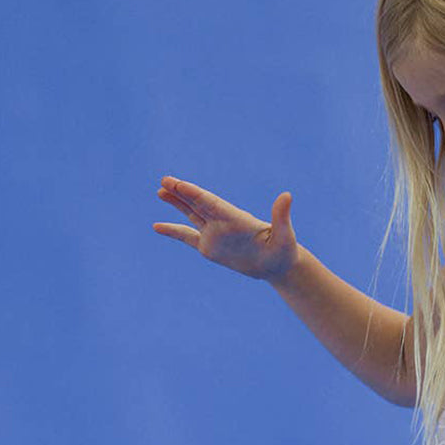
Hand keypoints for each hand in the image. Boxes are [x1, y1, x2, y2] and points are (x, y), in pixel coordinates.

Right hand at [153, 178, 300, 283]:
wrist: (277, 265)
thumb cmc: (283, 249)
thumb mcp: (283, 234)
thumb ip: (280, 216)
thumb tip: (287, 196)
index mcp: (235, 218)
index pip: (210, 203)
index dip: (193, 193)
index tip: (177, 183)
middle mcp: (221, 223)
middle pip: (197, 204)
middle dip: (181, 193)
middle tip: (164, 180)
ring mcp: (214, 234)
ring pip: (191, 215)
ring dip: (176, 203)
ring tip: (160, 191)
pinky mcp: (209, 247)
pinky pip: (187, 237)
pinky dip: (173, 231)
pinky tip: (157, 226)